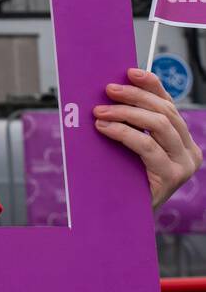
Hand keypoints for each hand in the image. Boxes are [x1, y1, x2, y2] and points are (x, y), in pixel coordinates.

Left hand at [92, 68, 203, 209]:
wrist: (125, 220)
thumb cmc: (126, 182)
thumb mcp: (132, 150)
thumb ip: (133, 127)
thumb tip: (112, 95)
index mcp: (184, 142)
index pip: (170, 105)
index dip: (151, 85)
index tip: (130, 71)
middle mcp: (190, 152)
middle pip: (165, 111)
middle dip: (135, 97)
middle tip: (108, 91)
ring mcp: (184, 166)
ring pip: (159, 125)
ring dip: (126, 113)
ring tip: (100, 111)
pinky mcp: (171, 177)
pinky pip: (147, 146)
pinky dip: (123, 132)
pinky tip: (105, 127)